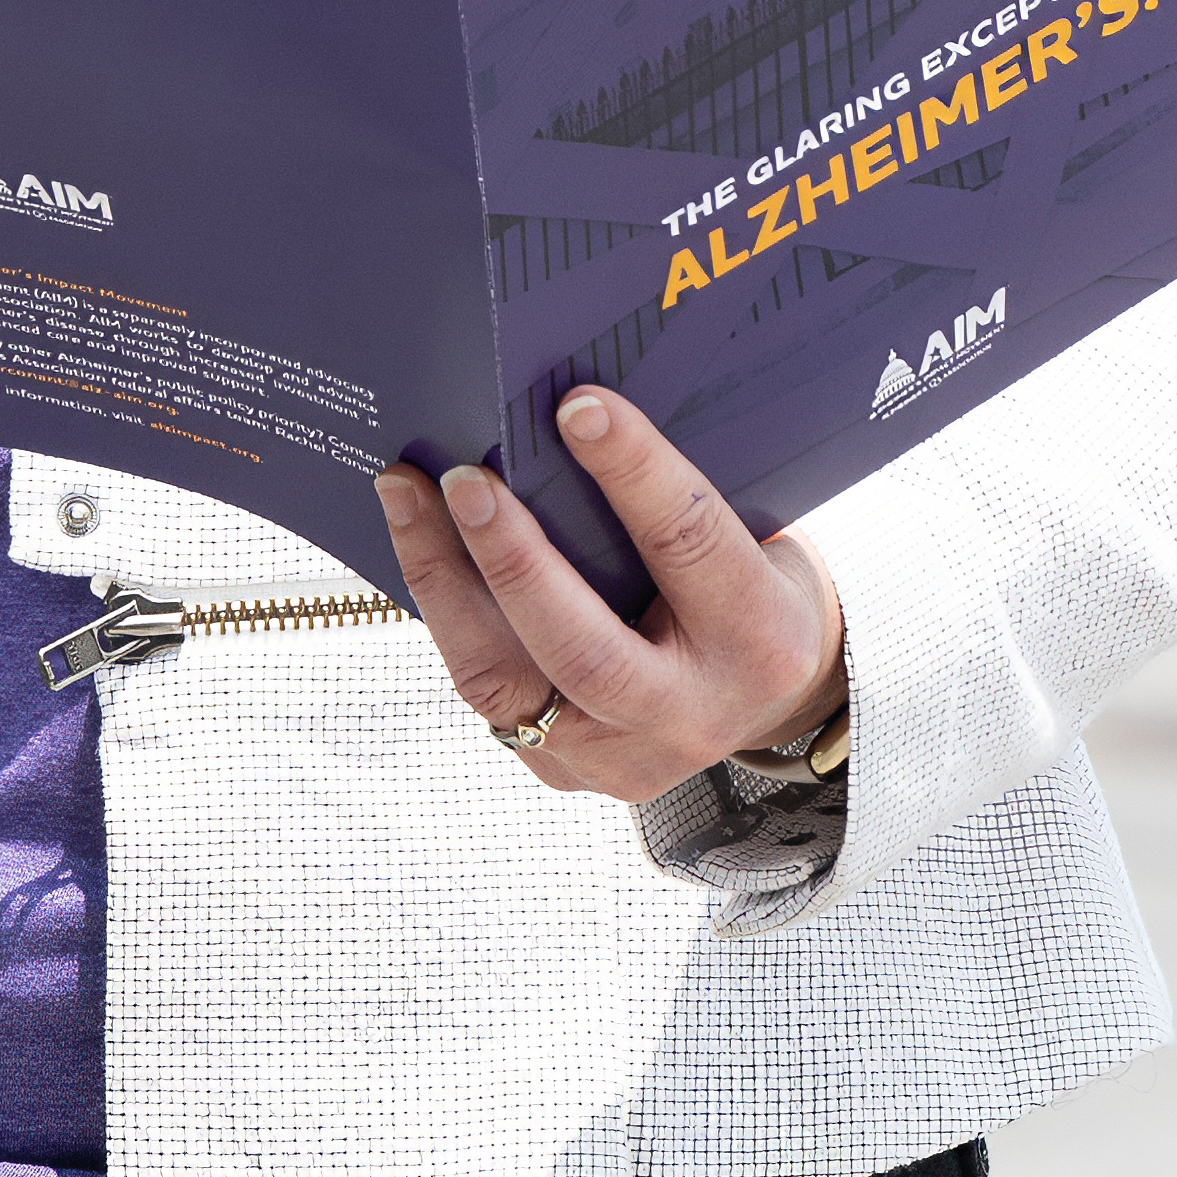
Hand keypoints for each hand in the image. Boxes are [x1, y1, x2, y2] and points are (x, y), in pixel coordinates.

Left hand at [378, 383, 847, 807]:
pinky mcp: (563, 768)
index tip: (577, 408)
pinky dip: (447, 613)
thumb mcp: (755, 538)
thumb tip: (575, 413)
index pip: (688, 544)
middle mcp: (690, 715)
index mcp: (760, 640)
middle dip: (513, 558)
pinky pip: (489, 691)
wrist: (769, 699)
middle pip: (584, 648)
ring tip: (407, 496)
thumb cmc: (757, 592)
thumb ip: (679, 496)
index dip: (632, 472)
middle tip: (465, 478)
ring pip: (506, 681)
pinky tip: (420, 549)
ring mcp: (621, 758)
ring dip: (444, 581)